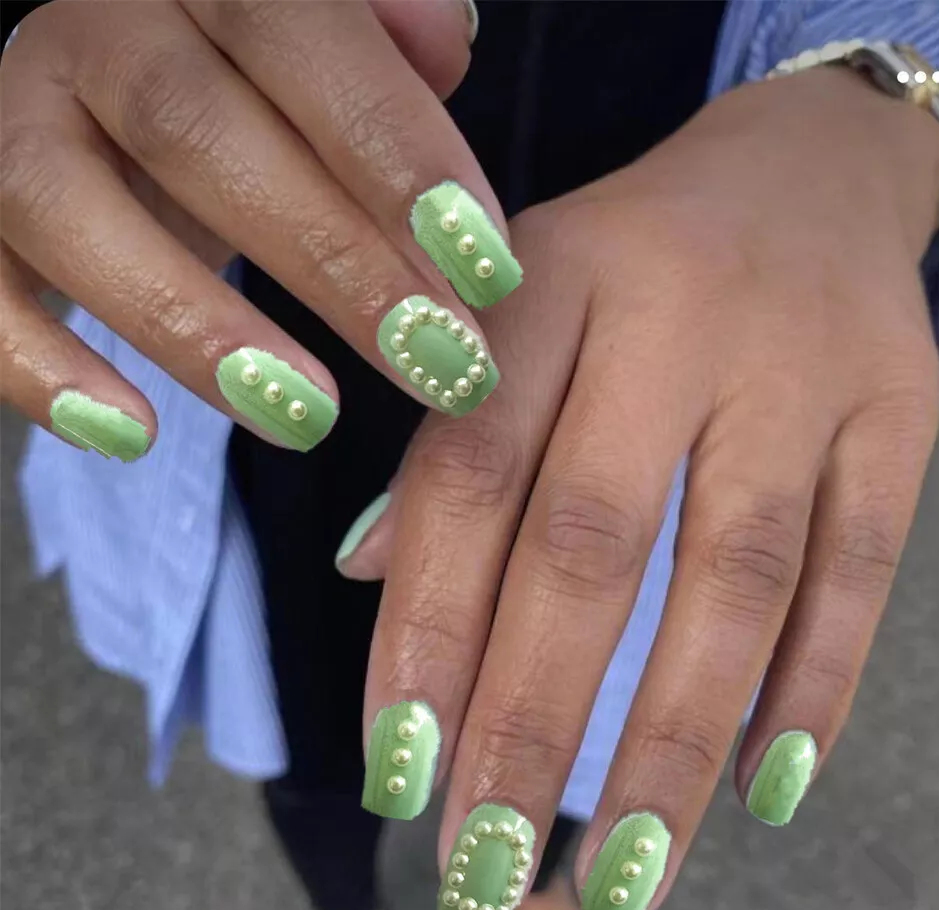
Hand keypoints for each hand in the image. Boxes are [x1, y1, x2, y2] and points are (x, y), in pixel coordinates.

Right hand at [0, 0, 513, 460]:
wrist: (123, 130)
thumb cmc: (263, 112)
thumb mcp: (330, 76)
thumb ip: (384, 60)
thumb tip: (442, 37)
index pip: (303, 34)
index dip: (398, 152)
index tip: (490, 273)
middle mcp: (96, 30)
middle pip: (196, 129)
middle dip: (334, 262)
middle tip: (441, 367)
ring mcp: (15, 122)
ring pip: (68, 204)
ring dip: (197, 326)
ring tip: (310, 419)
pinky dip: (40, 367)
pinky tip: (133, 438)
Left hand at [350, 67, 938, 909]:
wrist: (808, 169)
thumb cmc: (632, 258)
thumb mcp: (517, 301)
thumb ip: (450, 432)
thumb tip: (369, 574)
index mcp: (551, 286)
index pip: (468, 476)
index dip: (426, 630)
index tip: (399, 771)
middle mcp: (673, 322)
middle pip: (591, 544)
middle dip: (531, 719)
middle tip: (488, 863)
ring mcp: (799, 371)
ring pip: (734, 579)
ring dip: (670, 742)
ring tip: (621, 870)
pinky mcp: (898, 412)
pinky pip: (860, 567)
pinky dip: (814, 686)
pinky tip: (761, 789)